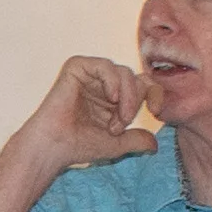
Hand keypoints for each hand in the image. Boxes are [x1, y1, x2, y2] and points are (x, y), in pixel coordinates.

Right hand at [20, 56, 160, 170]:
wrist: (54, 146)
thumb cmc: (79, 146)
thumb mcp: (116, 144)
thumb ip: (136, 140)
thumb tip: (154, 144)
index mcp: (111, 97)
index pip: (142, 85)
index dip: (154, 94)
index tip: (157, 111)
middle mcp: (102, 84)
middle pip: (135, 78)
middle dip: (134, 102)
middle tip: (120, 124)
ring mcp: (89, 75)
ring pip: (123, 72)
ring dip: (126, 96)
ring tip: (115, 119)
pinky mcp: (76, 67)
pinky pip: (104, 65)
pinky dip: (113, 80)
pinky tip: (111, 97)